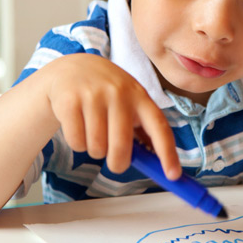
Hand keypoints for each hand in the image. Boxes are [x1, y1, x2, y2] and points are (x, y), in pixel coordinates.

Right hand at [43, 54, 180, 178]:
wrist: (73, 68)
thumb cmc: (107, 92)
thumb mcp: (129, 100)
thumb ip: (142, 128)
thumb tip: (158, 164)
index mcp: (139, 96)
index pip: (159, 126)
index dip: (168, 152)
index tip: (173, 175)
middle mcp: (119, 93)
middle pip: (121, 147)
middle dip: (118, 163)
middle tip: (115, 162)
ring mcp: (93, 96)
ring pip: (96, 148)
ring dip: (95, 150)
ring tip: (93, 132)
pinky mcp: (70, 101)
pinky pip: (76, 142)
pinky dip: (77, 143)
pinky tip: (78, 125)